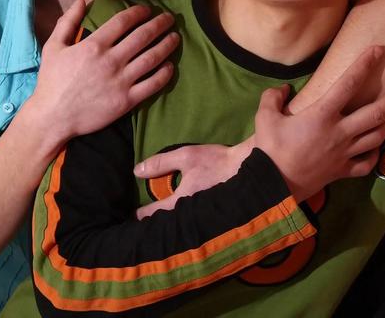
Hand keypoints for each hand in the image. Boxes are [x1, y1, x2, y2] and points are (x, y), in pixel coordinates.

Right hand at [25, 0, 179, 144]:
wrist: (53, 117)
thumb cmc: (51, 81)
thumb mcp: (53, 47)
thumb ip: (67, 22)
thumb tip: (81, 1)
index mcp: (94, 45)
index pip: (124, 21)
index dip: (139, 12)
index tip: (148, 10)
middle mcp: (111, 60)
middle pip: (143, 36)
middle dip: (159, 24)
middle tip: (170, 18)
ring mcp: (121, 81)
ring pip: (152, 58)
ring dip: (167, 45)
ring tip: (176, 37)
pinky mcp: (127, 100)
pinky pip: (152, 84)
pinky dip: (164, 73)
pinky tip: (170, 65)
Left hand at [134, 139, 253, 218]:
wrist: (251, 169)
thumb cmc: (217, 161)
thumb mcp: (187, 156)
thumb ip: (161, 163)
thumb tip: (136, 171)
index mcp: (181, 199)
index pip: (154, 212)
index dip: (141, 214)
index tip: (133, 217)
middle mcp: (190, 214)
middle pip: (166, 225)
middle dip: (154, 226)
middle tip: (141, 229)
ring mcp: (202, 219)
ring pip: (179, 226)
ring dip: (169, 227)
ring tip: (158, 230)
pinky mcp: (214, 220)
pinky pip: (194, 225)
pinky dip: (185, 226)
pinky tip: (183, 225)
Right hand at [254, 46, 384, 201]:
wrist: (273, 185)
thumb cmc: (270, 148)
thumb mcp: (265, 117)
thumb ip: (273, 98)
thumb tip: (283, 89)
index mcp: (322, 115)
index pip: (348, 84)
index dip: (364, 65)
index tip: (378, 50)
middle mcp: (340, 132)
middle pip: (376, 113)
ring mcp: (345, 153)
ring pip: (377, 136)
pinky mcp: (343, 171)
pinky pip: (367, 162)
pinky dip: (375, 154)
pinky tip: (377, 146)